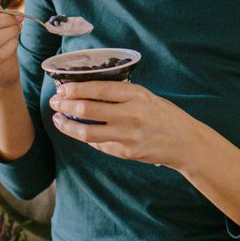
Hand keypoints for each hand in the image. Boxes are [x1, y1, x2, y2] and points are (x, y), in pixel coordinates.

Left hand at [48, 80, 199, 167]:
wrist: (184, 142)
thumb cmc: (164, 115)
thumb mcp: (145, 96)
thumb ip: (121, 94)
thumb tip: (89, 90)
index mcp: (136, 95)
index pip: (98, 89)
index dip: (75, 89)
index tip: (62, 88)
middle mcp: (130, 115)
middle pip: (87, 110)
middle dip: (65, 105)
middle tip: (55, 102)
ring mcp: (127, 136)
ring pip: (87, 132)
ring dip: (68, 126)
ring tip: (58, 119)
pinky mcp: (126, 152)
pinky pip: (99, 145)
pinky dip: (86, 137)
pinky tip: (78, 131)